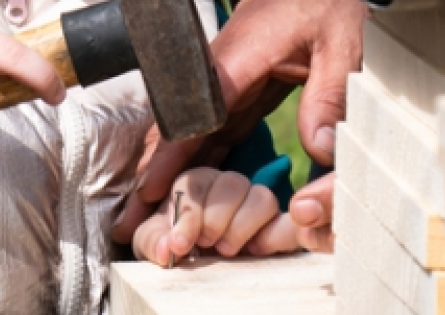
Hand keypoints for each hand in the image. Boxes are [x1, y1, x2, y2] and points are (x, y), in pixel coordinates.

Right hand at [113, 0, 362, 241]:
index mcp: (240, 53)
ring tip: (141, 216)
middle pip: (178, 126)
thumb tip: (319, 149)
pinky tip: (182, 190)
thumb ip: (330, 93)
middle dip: (151, 174)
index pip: (195, 109)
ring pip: (190, 130)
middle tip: (127, 220)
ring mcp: (227, 78)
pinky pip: (211, 127)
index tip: (150, 188)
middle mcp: (222, 68)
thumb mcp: (343, 41)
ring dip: (167, 173)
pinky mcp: (239, 87)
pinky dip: (194, 159)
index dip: (172, 153)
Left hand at [131, 168, 298, 264]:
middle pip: (232, 182)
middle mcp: (230, 187)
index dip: (188, 215)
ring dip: (242, 225)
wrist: (197, 260)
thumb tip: (168, 248)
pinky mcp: (278, 228)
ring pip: (262, 197)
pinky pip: (289, 223)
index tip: (180, 244)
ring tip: (226, 250)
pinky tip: (257, 250)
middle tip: (205, 244)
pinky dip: (278, 234)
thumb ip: (155, 241)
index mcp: (197, 183)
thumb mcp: (156, 242)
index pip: (196, 183)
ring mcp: (256, 205)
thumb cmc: (175, 243)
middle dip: (215, 218)